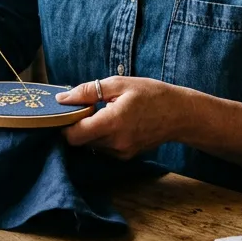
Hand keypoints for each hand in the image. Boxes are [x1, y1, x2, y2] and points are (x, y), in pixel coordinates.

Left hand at [55, 77, 189, 159]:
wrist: (179, 114)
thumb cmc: (151, 94)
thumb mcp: (119, 84)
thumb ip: (87, 92)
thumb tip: (62, 98)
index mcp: (112, 123)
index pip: (73, 135)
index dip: (65, 124)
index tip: (68, 111)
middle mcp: (115, 143)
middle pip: (80, 141)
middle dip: (77, 126)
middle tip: (86, 108)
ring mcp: (121, 153)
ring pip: (91, 145)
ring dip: (90, 131)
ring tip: (104, 113)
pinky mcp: (126, 156)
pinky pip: (104, 149)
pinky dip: (102, 137)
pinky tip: (114, 123)